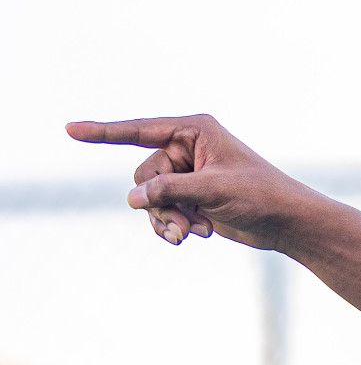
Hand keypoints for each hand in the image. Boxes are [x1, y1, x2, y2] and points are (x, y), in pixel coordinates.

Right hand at [65, 114, 317, 250]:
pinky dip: (174, 225)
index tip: (69, 130)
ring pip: (151, 197)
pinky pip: (163, 210)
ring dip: (166, 218)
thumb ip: (170, 191)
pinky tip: (195, 235)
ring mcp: (189, 174)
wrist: (287, 223)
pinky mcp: (192, 197)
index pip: (139, 130)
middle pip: (144, 174)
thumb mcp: (213, 191)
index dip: (103, 133)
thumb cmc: (260, 196)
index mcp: (194, 130)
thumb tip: (132, 198)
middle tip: (181, 225)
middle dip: (158, 203)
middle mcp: (188, 148)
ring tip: (190, 234)